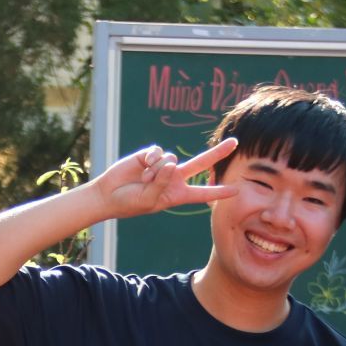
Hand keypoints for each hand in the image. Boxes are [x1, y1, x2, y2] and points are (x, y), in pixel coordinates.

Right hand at [91, 140, 237, 220]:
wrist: (109, 194)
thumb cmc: (130, 203)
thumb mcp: (150, 200)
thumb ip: (163, 183)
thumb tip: (172, 162)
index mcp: (177, 194)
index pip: (203, 193)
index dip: (219, 192)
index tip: (236, 191)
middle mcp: (173, 178)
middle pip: (201, 164)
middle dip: (217, 153)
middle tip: (235, 142)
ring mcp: (163, 165)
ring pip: (171, 159)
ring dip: (156, 171)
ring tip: (143, 181)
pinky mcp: (151, 155)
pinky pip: (158, 152)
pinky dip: (151, 160)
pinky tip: (142, 167)